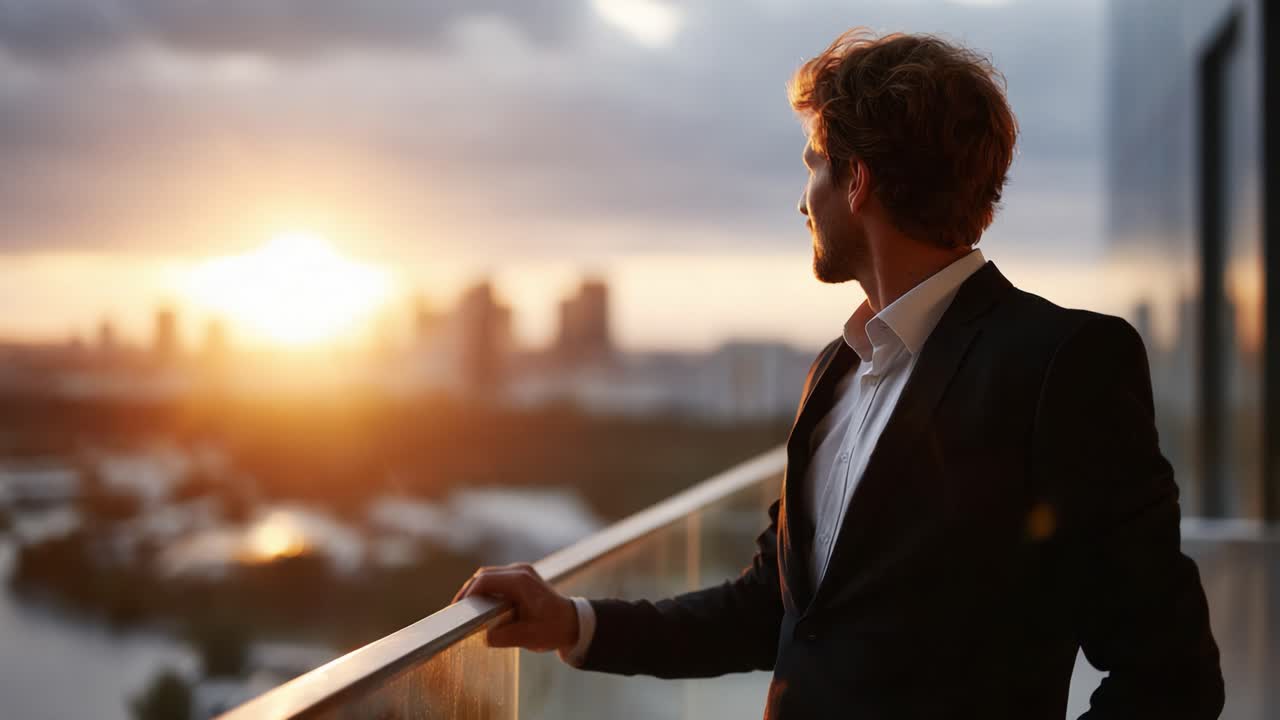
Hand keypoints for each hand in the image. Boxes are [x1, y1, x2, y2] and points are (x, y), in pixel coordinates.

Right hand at [453, 563, 578, 651]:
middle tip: (456, 612)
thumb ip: (504, 636)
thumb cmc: (554, 629)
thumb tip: (484, 635)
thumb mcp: (529, 637)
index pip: (484, 581)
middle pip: (483, 575)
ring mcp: (521, 572)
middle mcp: (520, 572)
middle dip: (468, 592)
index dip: (467, 594)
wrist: (574, 623)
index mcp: (521, 582)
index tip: (457, 610)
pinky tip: (480, 607)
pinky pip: (496, 580)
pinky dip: (485, 591)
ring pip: (488, 576)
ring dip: (476, 591)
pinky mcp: (521, 578)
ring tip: (465, 611)